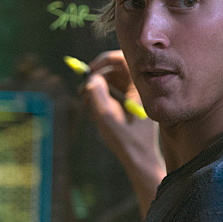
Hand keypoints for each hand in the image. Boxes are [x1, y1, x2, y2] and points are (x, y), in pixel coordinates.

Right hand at [81, 51, 165, 217]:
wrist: (139, 160)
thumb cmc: (126, 140)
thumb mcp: (107, 116)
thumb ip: (97, 94)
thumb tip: (92, 78)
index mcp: (140, 87)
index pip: (121, 60)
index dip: (103, 61)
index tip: (89, 72)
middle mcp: (139, 89)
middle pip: (114, 72)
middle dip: (96, 79)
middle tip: (82, 93)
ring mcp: (135, 97)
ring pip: (112, 84)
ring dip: (96, 91)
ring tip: (86, 105)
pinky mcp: (130, 106)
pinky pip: (113, 95)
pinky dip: (101, 100)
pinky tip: (94, 114)